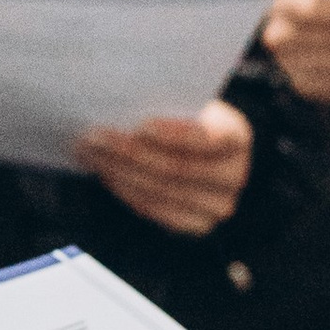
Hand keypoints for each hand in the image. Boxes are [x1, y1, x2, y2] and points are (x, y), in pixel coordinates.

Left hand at [76, 100, 252, 235]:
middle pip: (178, 168)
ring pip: (162, 190)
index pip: (208, 139)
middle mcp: (233, 176)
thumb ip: (166, 106)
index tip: (141, 125)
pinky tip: (107, 174)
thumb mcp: (188, 104)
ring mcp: (217, 206)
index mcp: (237, 137)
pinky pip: (157, 210)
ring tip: (93, 154)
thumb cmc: (188, 120)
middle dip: (131, 153)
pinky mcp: (197, 225)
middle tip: (95, 138)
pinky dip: (128, 192)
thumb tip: (125, 104)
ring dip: (121, 172)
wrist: (203, 152)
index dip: (174, 134)